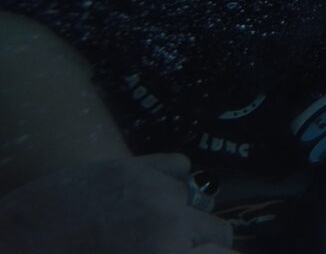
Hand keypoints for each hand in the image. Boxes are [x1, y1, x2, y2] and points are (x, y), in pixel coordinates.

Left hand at [0, 153, 235, 253]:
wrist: (15, 245)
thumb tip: (195, 251)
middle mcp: (170, 221)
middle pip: (219, 231)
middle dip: (200, 246)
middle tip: (169, 252)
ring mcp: (153, 189)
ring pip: (193, 201)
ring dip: (179, 216)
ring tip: (145, 230)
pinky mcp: (133, 166)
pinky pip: (179, 166)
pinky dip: (171, 180)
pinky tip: (147, 197)